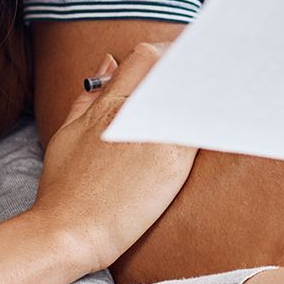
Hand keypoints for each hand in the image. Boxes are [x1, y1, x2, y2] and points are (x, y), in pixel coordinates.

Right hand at [33, 42, 195, 273]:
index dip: (169, 53)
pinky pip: (201, 130)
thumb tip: (109, 62)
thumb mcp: (67, 132)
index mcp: (108, 104)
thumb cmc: (63, 188)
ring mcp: (156, 137)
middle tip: (207, 73)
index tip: (181, 60)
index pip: (146, 57)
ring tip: (218, 95)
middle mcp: (133, 114)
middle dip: (195, 68)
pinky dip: (210, 120)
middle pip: (177, 71)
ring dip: (206, 92)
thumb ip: (89, 97)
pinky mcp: (173, 163)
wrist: (68, 231)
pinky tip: (220, 120)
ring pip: (193, 97)